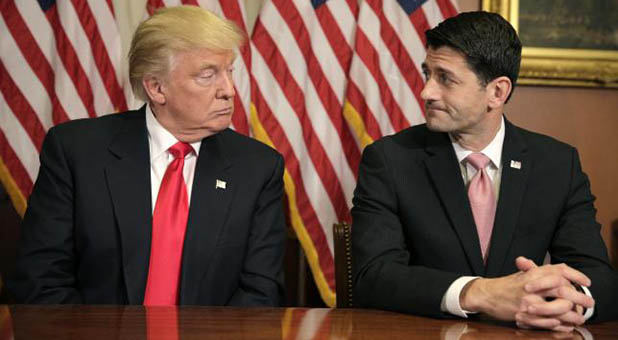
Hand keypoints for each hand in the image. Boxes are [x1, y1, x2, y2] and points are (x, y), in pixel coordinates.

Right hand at [460, 257, 591, 324]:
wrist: (487, 294)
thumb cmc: (506, 285)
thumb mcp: (524, 274)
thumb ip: (542, 271)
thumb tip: (562, 269)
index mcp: (533, 273)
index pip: (559, 270)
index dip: (576, 275)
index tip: (586, 282)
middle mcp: (532, 285)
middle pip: (563, 289)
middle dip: (579, 297)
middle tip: (589, 303)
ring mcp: (528, 300)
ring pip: (557, 308)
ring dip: (571, 314)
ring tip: (579, 317)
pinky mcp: (524, 314)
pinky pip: (546, 321)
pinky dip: (558, 324)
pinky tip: (564, 324)